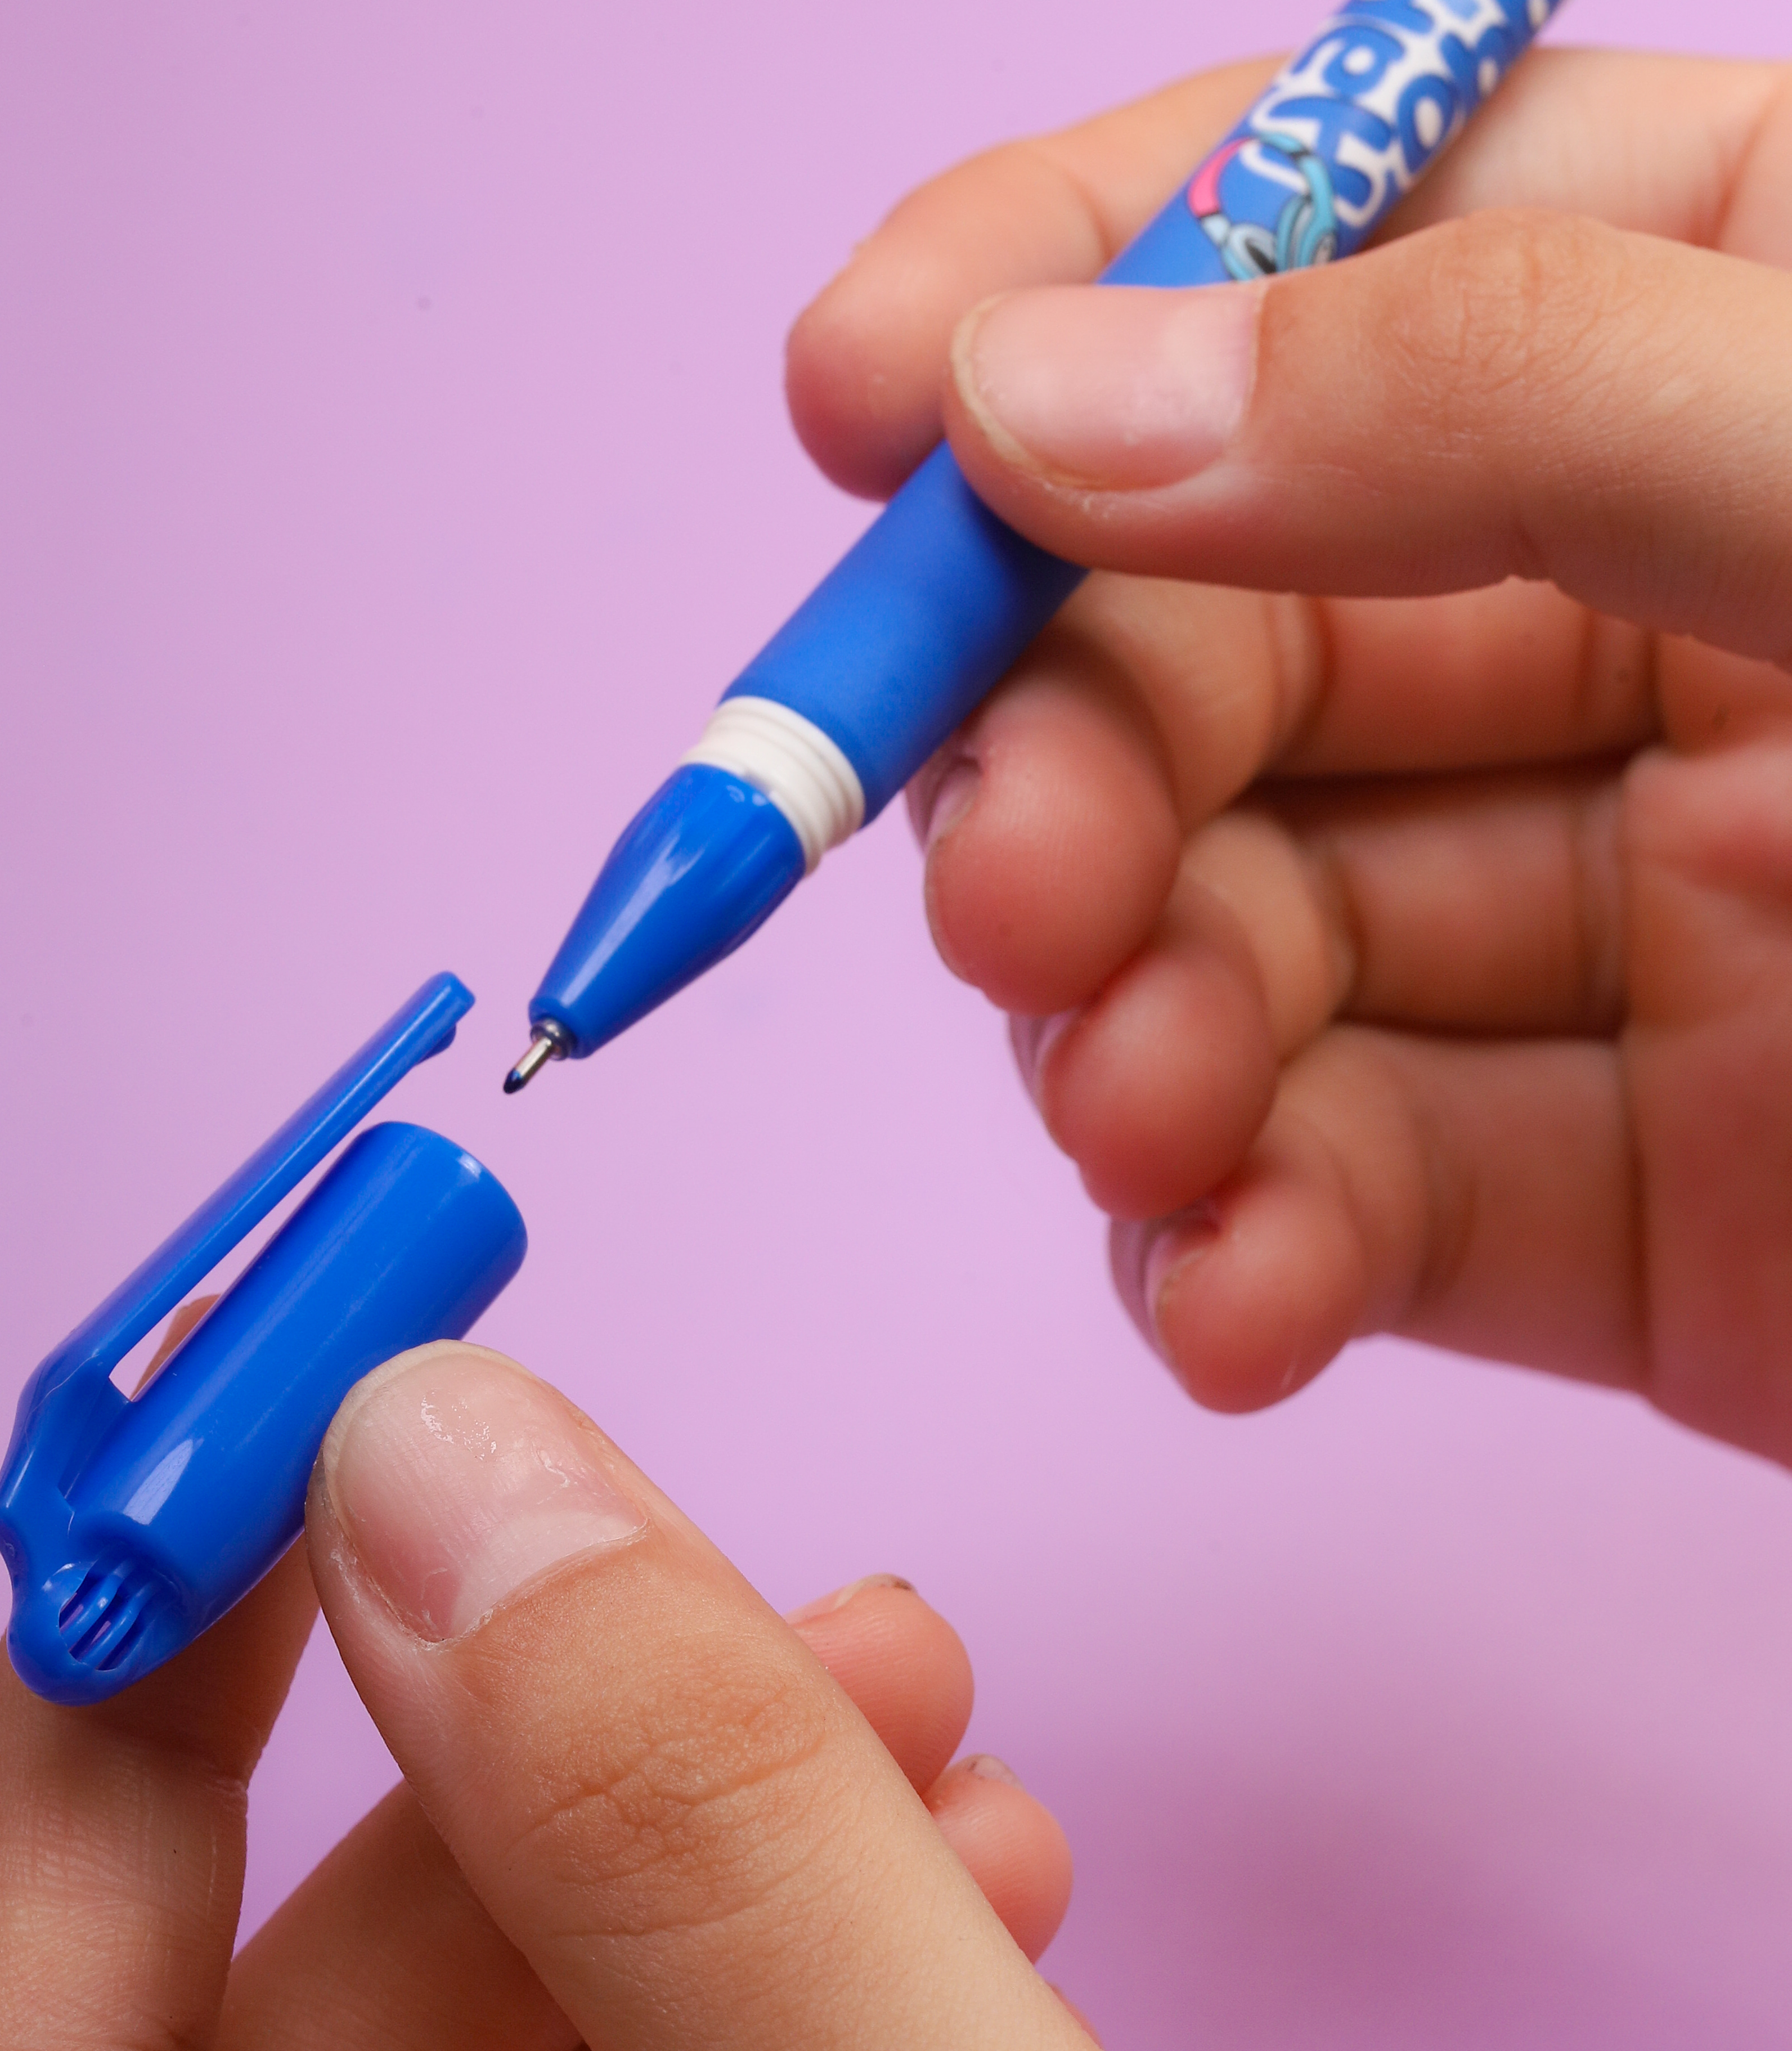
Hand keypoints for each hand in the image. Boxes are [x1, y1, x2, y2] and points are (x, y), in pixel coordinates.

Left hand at [0, 1342, 1182, 2050]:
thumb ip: (680, 1849)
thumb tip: (440, 1456)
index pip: (32, 2001)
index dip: (141, 1669)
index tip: (291, 1426)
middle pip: (329, 2013)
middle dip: (586, 1759)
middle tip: (824, 1605)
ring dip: (742, 1850)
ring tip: (951, 1731)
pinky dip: (793, 1978)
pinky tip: (977, 1881)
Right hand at [788, 51, 1791, 1462]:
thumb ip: (1486, 395)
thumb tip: (1037, 404)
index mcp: (1754, 333)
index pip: (1327, 245)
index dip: (1058, 304)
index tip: (855, 416)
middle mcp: (1657, 610)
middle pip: (1221, 642)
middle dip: (1070, 767)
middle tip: (1004, 898)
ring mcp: (1624, 920)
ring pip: (1243, 937)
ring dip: (1131, 1037)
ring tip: (1136, 1125)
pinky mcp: (1615, 1201)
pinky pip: (1341, 1188)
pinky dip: (1239, 1248)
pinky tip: (1226, 1298)